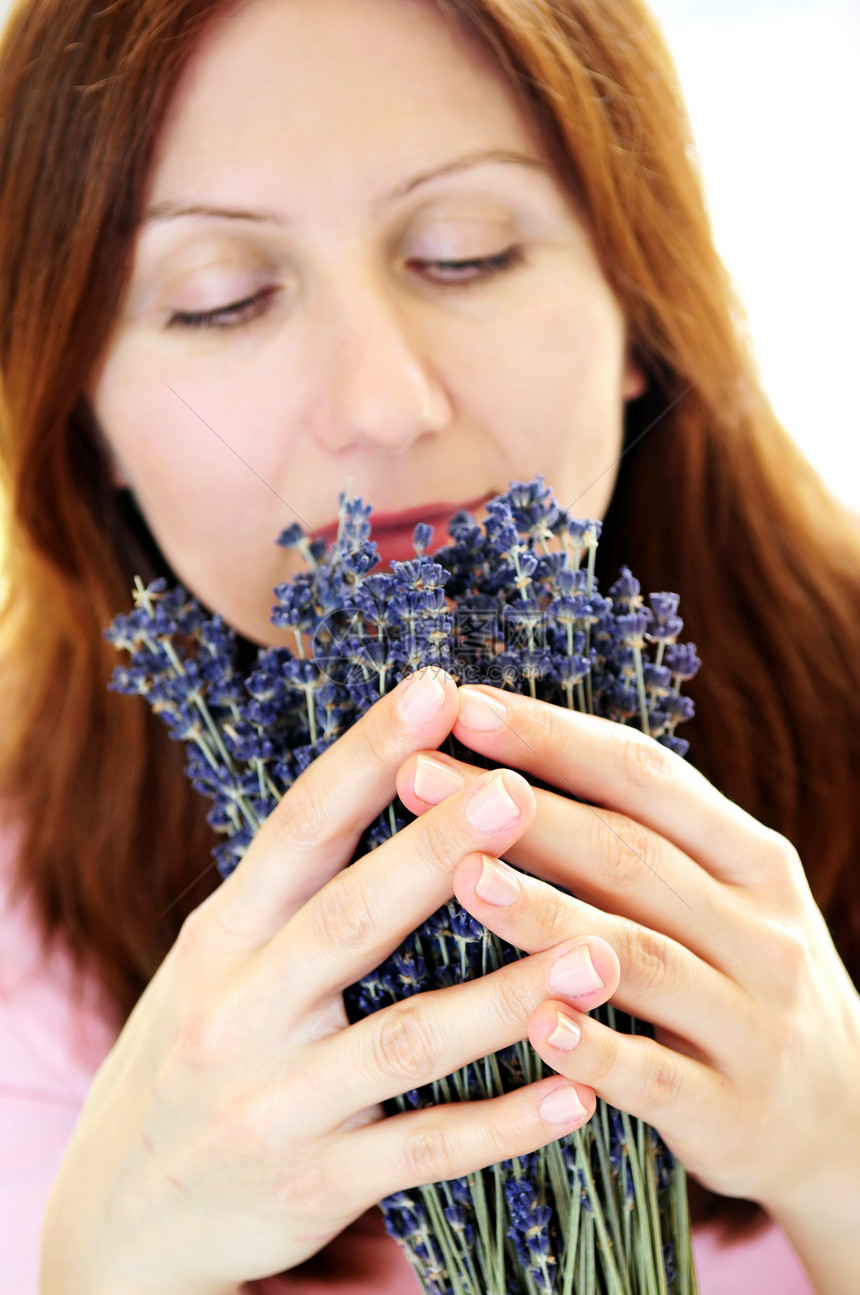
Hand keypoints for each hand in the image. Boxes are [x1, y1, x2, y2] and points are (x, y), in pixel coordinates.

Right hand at [39, 667, 621, 1294]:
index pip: (300, 828)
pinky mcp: (314, 1185)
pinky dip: (503, 1124)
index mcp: (225, 935)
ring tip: (599, 955)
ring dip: (505, 999)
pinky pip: (423, 1152)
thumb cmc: (197, 1050)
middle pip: (349, 918)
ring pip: (404, 1041)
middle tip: (519, 791)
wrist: (120, 1215)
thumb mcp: (221, 958)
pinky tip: (578, 1093)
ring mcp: (277, 1103)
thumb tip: (393, 774)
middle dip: (434, 851)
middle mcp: (242, 1010)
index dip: (366, 754)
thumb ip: (296, 887)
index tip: (436, 690)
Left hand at [396, 683, 859, 1219]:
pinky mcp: (732, 1110)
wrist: (846, 1120)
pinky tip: (533, 1022)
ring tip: (461, 877)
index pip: (645, 776)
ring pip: (640, 957)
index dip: (551, 737)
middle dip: (518, 810)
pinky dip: (593, 1049)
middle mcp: (760, 930)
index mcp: (751, 859)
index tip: (463, 706)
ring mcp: (752, 1022)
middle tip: (417, 777)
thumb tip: (508, 765)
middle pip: (630, 854)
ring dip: (545, 914)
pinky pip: (654, 1077)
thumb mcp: (725, 897)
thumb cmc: (746, 980)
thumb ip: (642, 837)